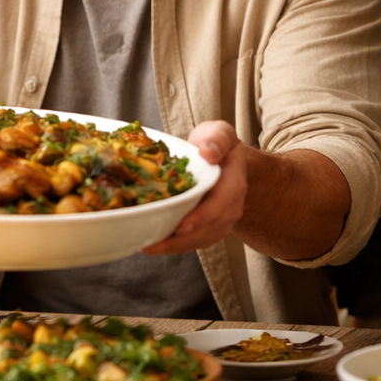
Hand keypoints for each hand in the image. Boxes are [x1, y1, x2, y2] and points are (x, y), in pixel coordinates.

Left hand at [142, 121, 246, 255]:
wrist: (225, 161)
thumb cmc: (217, 145)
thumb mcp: (220, 133)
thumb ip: (217, 139)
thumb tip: (208, 152)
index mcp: (233, 183)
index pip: (220, 204)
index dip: (201, 217)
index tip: (181, 227)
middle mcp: (231, 207)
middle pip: (207, 229)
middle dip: (179, 240)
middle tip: (151, 244)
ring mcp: (221, 221)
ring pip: (199, 240)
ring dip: (173, 247)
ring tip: (146, 246)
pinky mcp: (210, 228)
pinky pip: (194, 242)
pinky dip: (174, 246)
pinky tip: (153, 244)